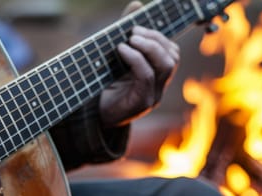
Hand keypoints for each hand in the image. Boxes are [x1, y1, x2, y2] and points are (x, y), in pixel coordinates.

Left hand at [99, 1, 179, 127]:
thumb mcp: (116, 57)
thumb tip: (136, 4)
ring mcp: (153, 96)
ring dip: (149, 46)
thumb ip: (127, 33)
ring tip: (130, 39)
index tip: (137, 27)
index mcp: (156, 77)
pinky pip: (147, 76)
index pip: (172, 53)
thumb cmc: (103, 86)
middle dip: (155, 38)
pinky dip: (136, 58)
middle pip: (172, 57)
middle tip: (133, 31)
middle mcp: (158, 87)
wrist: (90, 118)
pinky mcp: (141, 103)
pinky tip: (121, 50)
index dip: (159, 36)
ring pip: (165, 65)